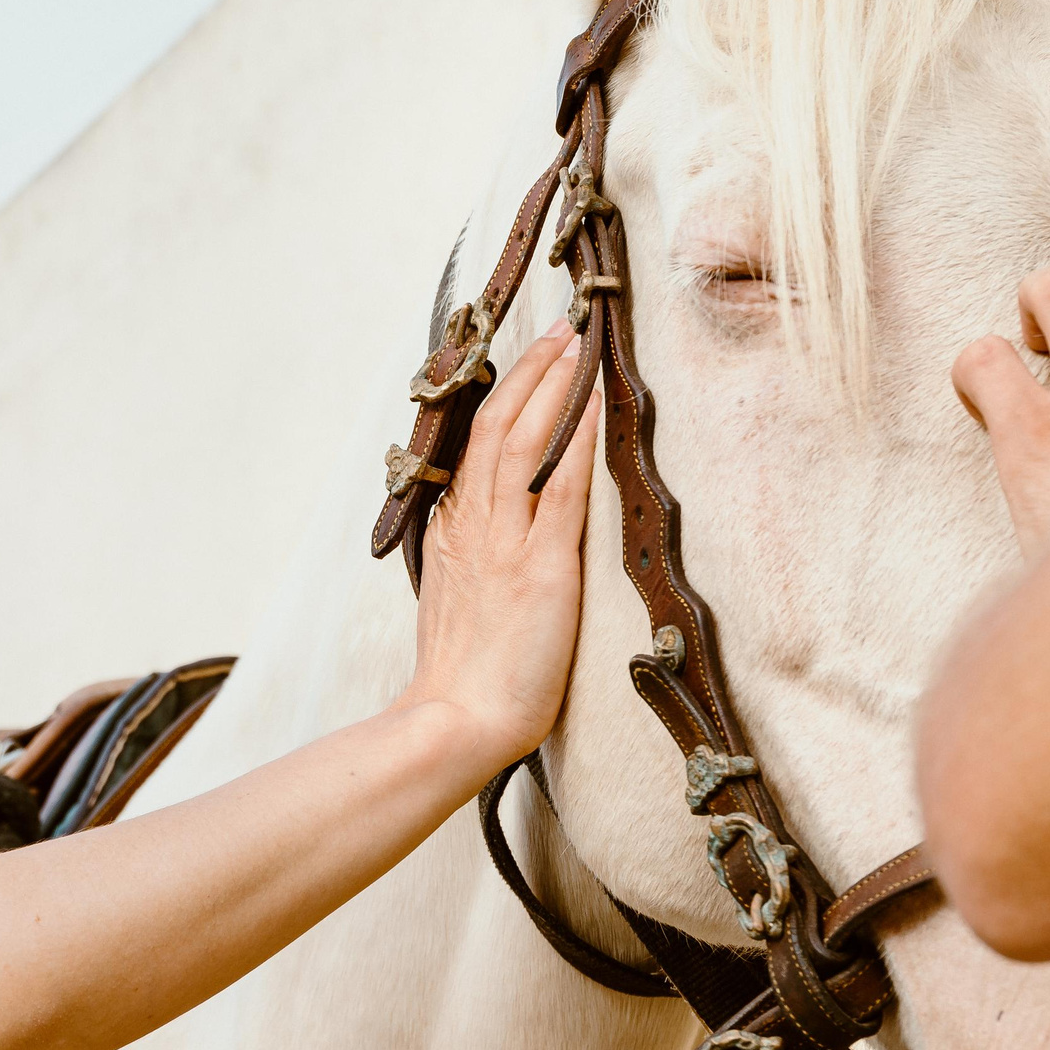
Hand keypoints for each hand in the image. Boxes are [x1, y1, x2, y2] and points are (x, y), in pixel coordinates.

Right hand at [396, 329, 596, 769]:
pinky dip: (577, 438)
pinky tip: (596, 403)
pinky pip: (561, 487)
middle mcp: (473, 525)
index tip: (525, 360)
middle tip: (558, 328)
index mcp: (452, 532)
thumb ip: (471, 561)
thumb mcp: (455, 604)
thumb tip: (490, 539)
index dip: (502, 396)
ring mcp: (504, 541)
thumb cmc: (462, 681)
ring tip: (577, 343)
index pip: (476, 446)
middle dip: (529, 371)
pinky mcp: (540, 567)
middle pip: (496, 426)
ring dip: (552, 385)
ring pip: (522, 440)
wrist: (457, 720)